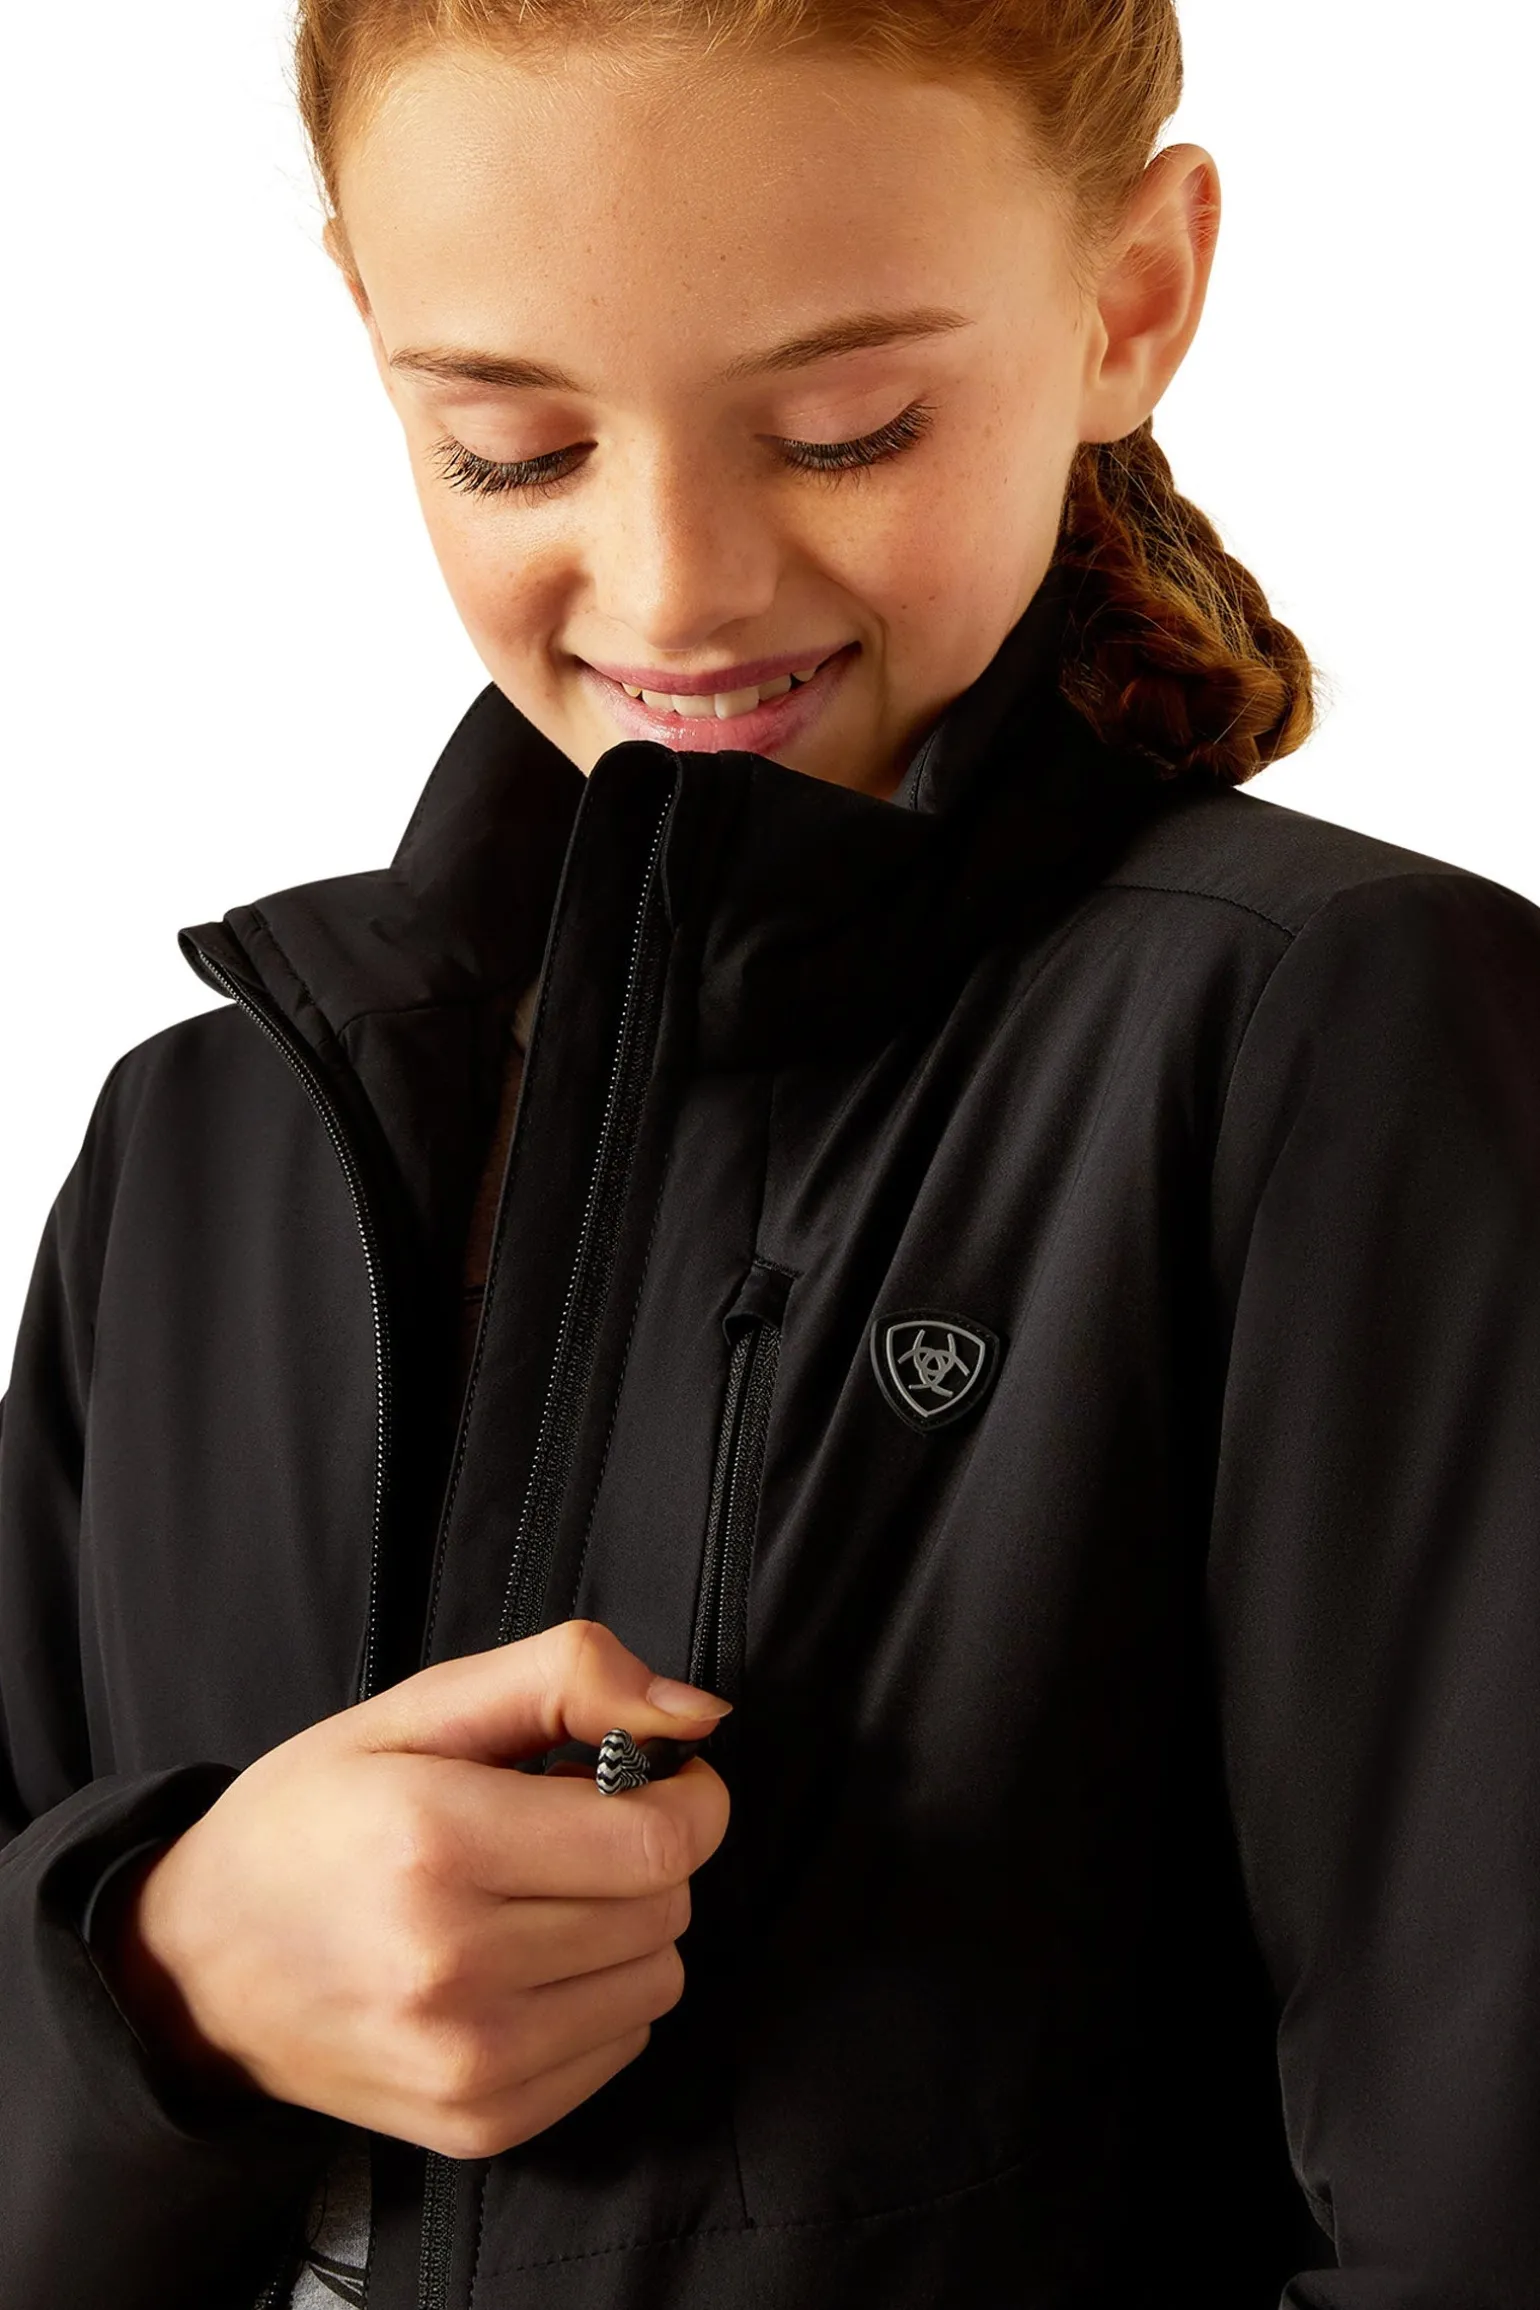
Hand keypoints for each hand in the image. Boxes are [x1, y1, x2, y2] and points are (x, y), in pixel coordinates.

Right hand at [94, 1621, 731, 2157]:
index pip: (658, 1840)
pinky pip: (620, 2047)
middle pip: (664, 1908)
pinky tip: (524, 1963)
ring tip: (538, 1895)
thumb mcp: (418, 1708)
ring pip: (657, 1981)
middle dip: (644, 1852)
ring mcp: (466, 2060)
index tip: (655, 1774)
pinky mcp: (478, 2123)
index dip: (687, 1797)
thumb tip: (698, 1712)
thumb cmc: (311, 1820)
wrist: (198, 1967)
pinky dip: (597, 1997)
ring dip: (626, 1927)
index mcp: (437, 1840)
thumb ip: (566, 1677)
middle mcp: (453, 1965)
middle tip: (566, 1829)